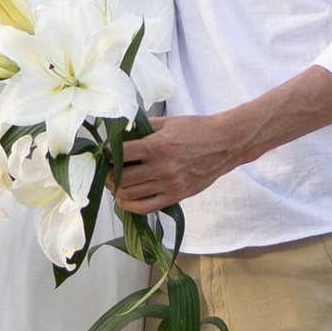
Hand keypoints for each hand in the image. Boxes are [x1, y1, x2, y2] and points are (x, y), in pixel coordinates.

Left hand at [118, 111, 247, 209]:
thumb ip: (144, 128)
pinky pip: (146, 208)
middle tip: (107, 170)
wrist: (226, 144)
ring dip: (117, 190)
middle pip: (122, 178)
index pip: (120, 154)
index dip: (108, 155)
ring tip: (115, 183)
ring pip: (130, 195)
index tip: (105, 154)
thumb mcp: (168, 122)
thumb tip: (121, 134)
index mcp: (157, 146)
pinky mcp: (176, 196)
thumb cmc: (197, 129)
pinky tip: (125, 198)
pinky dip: (130, 205)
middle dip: (108, 175)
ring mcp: (169, 185)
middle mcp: (162, 168)